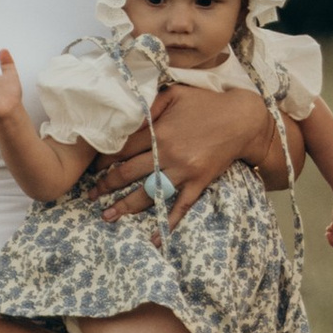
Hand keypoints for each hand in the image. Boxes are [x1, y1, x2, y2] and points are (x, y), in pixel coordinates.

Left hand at [90, 82, 268, 222]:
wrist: (241, 119)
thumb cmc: (206, 103)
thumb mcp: (174, 93)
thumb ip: (148, 104)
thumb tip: (125, 116)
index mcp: (159, 131)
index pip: (122, 149)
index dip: (103, 159)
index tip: (93, 168)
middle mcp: (167, 154)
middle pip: (128, 174)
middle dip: (106, 186)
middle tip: (90, 196)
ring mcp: (183, 171)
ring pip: (148, 193)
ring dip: (126, 207)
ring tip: (108, 217)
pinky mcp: (198, 183)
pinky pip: (181, 207)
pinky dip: (168, 223)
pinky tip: (156, 238)